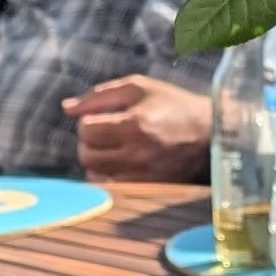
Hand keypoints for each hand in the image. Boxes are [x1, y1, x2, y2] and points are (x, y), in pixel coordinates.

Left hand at [63, 75, 210, 182]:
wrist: (208, 132)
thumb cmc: (171, 104)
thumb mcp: (137, 87)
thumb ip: (98, 95)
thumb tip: (66, 108)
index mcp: (134, 124)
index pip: (86, 129)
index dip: (87, 121)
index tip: (101, 117)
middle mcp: (137, 154)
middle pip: (86, 156)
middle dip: (89, 142)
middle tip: (103, 133)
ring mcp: (143, 175)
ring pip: (95, 175)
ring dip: (97, 160)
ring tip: (113, 148)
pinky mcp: (148, 188)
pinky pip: (111, 188)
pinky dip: (109, 175)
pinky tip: (120, 163)